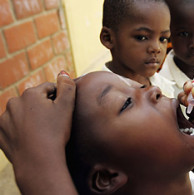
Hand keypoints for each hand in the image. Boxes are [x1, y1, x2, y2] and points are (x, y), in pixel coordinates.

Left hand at [0, 71, 76, 193]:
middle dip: (42, 106)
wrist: (38, 161)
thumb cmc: (55, 133)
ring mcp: (4, 119)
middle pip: (33, 100)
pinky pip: (11, 126)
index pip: (48, 88)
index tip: (62, 110)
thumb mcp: (67, 107)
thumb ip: (67, 86)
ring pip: (21, 112)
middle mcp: (13, 102)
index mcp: (30, 94)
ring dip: (30, 117)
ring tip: (41, 130)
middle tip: (53, 121)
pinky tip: (29, 137)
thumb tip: (63, 72)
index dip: (58, 97)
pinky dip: (19, 129)